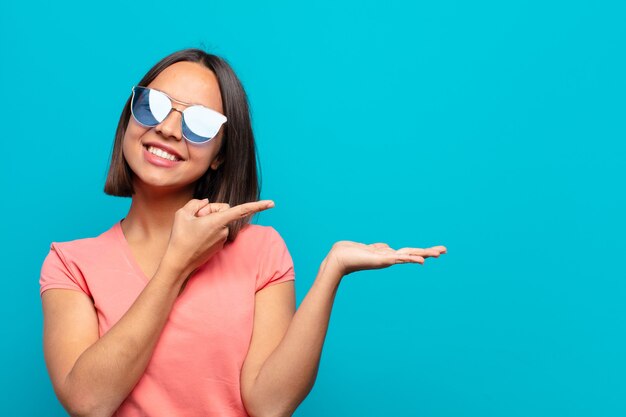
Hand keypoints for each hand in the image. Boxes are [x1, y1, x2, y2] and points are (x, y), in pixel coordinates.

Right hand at [164, 198, 274, 277]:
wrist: (179, 263)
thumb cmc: (179, 238)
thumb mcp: (182, 214)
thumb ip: (196, 203)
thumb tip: (206, 203)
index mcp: (218, 221)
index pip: (242, 210)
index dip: (258, 205)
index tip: (272, 203)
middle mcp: (224, 230)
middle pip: (223, 210)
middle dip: (211, 210)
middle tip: (195, 218)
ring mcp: (223, 239)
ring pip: (220, 221)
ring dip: (209, 221)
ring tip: (194, 231)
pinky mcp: (220, 246)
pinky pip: (217, 231)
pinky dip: (208, 230)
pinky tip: (196, 237)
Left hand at [323, 241, 446, 277]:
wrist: (338, 259)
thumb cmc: (349, 253)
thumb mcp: (368, 248)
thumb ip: (378, 247)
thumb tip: (385, 246)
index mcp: (387, 255)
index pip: (408, 252)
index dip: (421, 251)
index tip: (436, 251)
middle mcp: (389, 258)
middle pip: (413, 253)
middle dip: (428, 252)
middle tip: (445, 250)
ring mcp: (387, 259)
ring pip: (409, 255)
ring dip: (424, 254)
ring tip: (439, 253)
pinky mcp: (382, 260)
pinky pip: (399, 258)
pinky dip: (411, 259)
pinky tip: (421, 261)